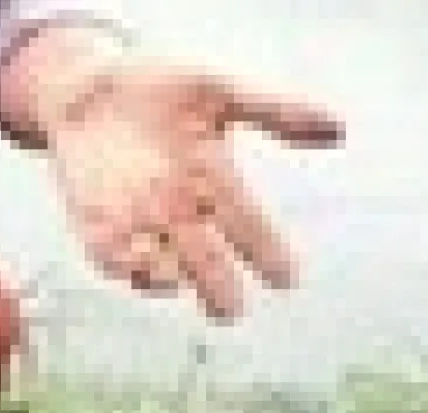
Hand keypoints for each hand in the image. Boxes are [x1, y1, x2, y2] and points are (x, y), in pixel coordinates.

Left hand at [41, 65, 343, 321]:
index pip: (250, 227)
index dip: (268, 253)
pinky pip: (110, 257)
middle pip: (207, 260)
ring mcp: (137, 220)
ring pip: (160, 266)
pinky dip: (122, 266)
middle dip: (219, 286)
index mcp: (217, 183)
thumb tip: (341, 129)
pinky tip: (134, 261)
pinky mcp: (95, 223)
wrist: (85, 87)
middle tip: (232, 310)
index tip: (286, 277)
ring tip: (178, 279)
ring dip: (170, 277)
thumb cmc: (157, 87)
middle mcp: (180, 212)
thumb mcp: (218, 88)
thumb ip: (275, 109)